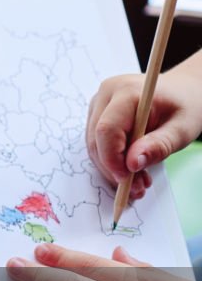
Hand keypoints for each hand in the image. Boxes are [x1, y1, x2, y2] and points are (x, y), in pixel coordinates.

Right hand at [87, 67, 201, 200]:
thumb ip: (159, 145)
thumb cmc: (186, 106)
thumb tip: (132, 164)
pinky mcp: (97, 114)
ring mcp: (98, 103)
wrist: (184, 91)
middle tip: (136, 189)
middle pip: (96, 140)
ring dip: (112, 169)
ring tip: (138, 181)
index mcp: (127, 91)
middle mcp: (106, 94)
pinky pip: (97, 143)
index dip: (112, 159)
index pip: (106, 130)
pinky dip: (112, 161)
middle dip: (113, 169)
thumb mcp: (183, 129)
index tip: (128, 180)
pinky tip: (132, 169)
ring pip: (94, 145)